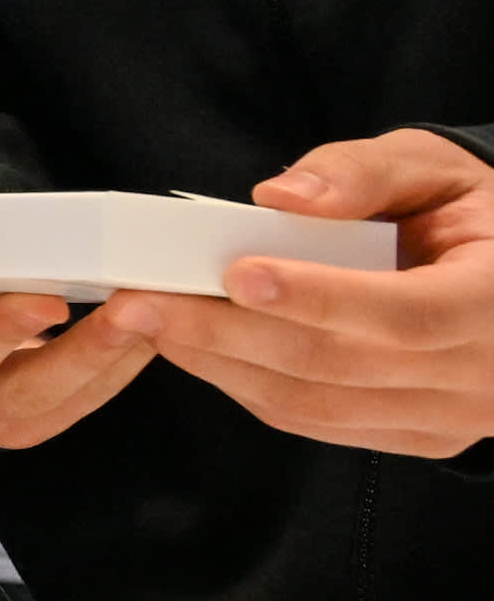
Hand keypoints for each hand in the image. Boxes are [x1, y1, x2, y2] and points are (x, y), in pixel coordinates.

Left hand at [125, 130, 493, 455]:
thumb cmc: (467, 208)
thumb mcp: (433, 166)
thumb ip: (362, 173)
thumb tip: (279, 197)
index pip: (407, 315)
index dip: (319, 298)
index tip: (235, 276)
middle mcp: (483, 374)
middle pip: (343, 366)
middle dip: (229, 334)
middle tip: (140, 303)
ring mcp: (452, 415)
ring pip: (321, 404)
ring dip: (224, 366)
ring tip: (151, 324)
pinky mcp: (420, 434)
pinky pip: (324, 422)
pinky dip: (252, 387)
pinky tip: (199, 350)